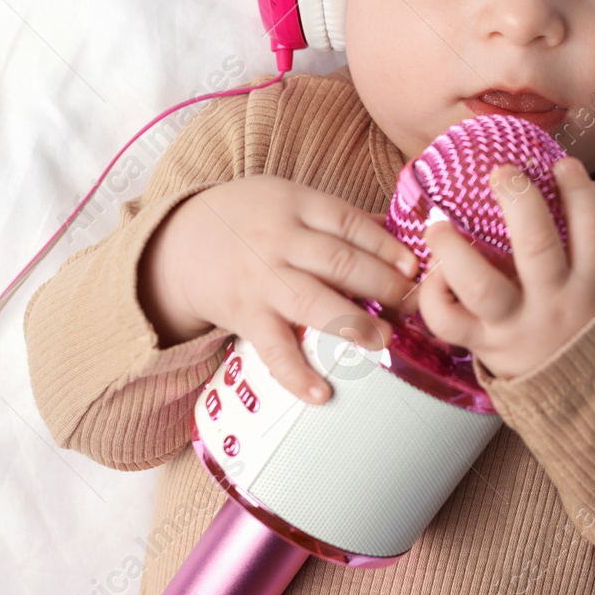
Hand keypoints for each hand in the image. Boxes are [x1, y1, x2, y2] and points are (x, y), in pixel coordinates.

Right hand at [138, 174, 420, 404]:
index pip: (350, 223)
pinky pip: (273, 348)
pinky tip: (322, 394)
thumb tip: (400, 238)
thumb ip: (339, 219)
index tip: (415, 268)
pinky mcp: (244, 315)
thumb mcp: (290, 200)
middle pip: (338, 261)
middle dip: (382, 284)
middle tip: (413, 305)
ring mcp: (261, 280)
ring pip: (311, 301)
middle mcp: (280, 241)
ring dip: (352, 323)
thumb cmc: (250, 219)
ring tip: (384, 342)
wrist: (179, 242)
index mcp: (297, 205)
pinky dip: (296, 374)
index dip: (387, 246)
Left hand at [417, 155, 594, 380]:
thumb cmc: (582, 320)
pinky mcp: (483, 344)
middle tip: (502, 173)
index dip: (579, 192)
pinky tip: (435, 270)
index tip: (563, 164)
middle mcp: (555, 302)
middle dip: (519, 202)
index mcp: (591, 282)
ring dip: (456, 250)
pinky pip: (449, 321)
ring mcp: (516, 325)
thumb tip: (579, 181)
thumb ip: (589, 240)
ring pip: (482, 286)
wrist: (581, 394)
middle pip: (538, 247)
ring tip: (439, 223)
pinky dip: (435, 293)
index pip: (593, 230)